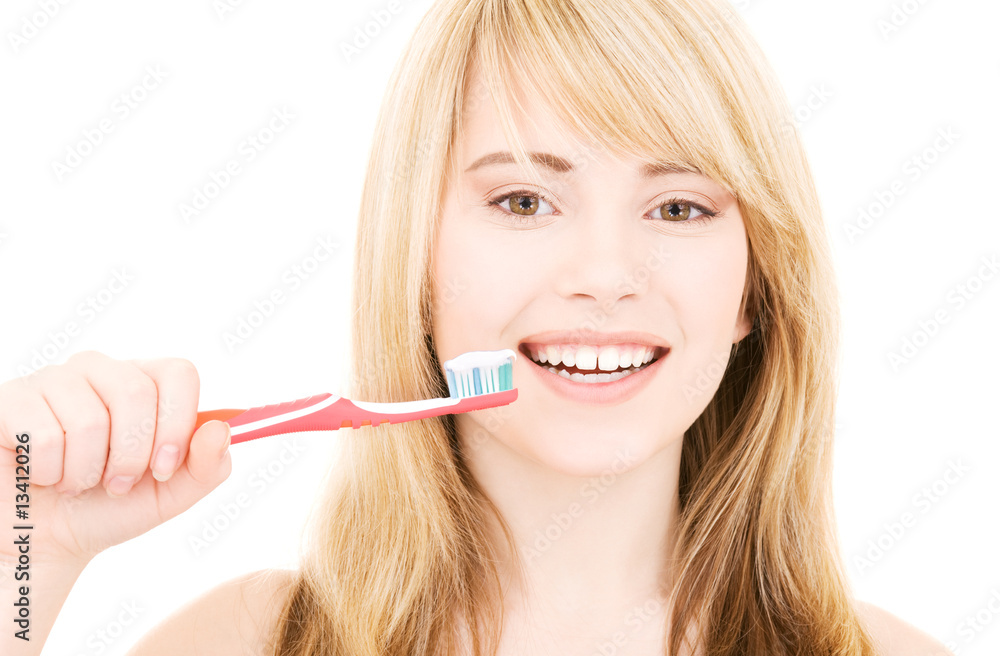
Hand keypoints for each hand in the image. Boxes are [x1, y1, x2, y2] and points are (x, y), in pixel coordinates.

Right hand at [0, 351, 231, 568]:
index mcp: (144, 383)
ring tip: (77, 482)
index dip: (177, 423)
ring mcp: (53, 381)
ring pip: (89, 419)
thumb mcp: (170, 495)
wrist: (45, 540)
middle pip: (136, 392)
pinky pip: (43, 435)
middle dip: (131, 456)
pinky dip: (49, 472)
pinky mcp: (11, 401)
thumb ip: (207, 466)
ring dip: (87, 471)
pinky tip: (42, 475)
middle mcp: (100, 371)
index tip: (165, 468)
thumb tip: (219, 429)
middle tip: (115, 484)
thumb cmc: (108, 509)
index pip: (179, 373)